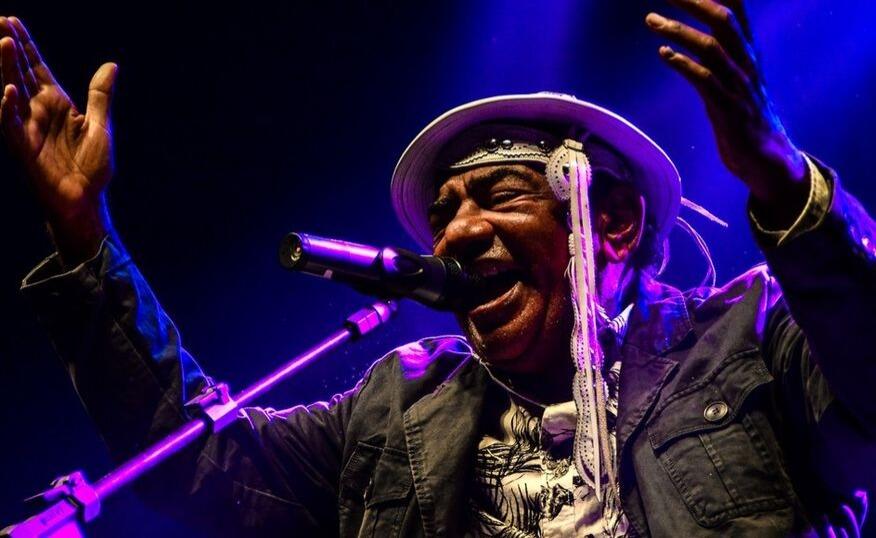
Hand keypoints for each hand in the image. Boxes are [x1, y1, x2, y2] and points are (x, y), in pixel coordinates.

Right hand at [0, 16, 117, 261]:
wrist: (86, 200)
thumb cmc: (93, 167)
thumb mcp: (101, 127)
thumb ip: (100, 96)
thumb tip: (111, 65)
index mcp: (58, 104)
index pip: (38, 68)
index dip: (28, 46)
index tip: (14, 21)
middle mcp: (39, 111)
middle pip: (21, 73)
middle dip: (11, 49)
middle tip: (1, 21)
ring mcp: (28, 127)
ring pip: (11, 91)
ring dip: (6, 68)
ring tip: (4, 43)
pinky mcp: (22, 147)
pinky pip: (10, 124)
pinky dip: (8, 107)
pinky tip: (9, 90)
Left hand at [645, 1, 808, 219]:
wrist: (768, 160)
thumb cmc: (746, 119)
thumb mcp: (733, 81)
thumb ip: (717, 58)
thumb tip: (686, 42)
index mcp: (749, 54)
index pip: (735, 10)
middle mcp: (747, 64)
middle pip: (723, 20)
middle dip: (693, 2)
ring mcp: (739, 86)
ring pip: (711, 47)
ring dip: (679, 31)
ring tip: (651, 20)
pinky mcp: (730, 109)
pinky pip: (705, 80)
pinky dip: (683, 64)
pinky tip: (664, 55)